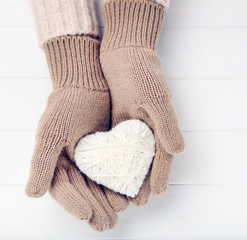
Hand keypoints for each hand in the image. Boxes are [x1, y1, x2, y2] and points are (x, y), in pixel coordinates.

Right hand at [25, 36, 127, 230]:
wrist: (86, 84)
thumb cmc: (65, 107)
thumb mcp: (51, 134)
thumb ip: (41, 163)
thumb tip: (32, 194)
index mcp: (56, 163)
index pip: (66, 190)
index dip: (75, 204)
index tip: (88, 216)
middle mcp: (74, 164)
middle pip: (85, 192)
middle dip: (96, 209)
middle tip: (109, 225)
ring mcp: (93, 158)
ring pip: (100, 184)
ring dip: (109, 200)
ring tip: (121, 211)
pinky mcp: (109, 150)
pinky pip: (114, 170)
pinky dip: (120, 182)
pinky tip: (130, 192)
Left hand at [101, 48, 184, 205]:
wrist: (123, 54)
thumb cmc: (142, 73)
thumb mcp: (155, 98)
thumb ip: (167, 125)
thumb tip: (179, 151)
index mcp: (163, 123)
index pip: (164, 155)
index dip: (162, 174)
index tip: (158, 194)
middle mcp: (150, 127)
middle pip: (149, 160)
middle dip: (146, 181)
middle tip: (140, 202)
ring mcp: (135, 125)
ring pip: (134, 156)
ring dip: (131, 175)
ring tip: (125, 194)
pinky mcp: (120, 121)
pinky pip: (119, 145)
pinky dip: (117, 160)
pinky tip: (110, 172)